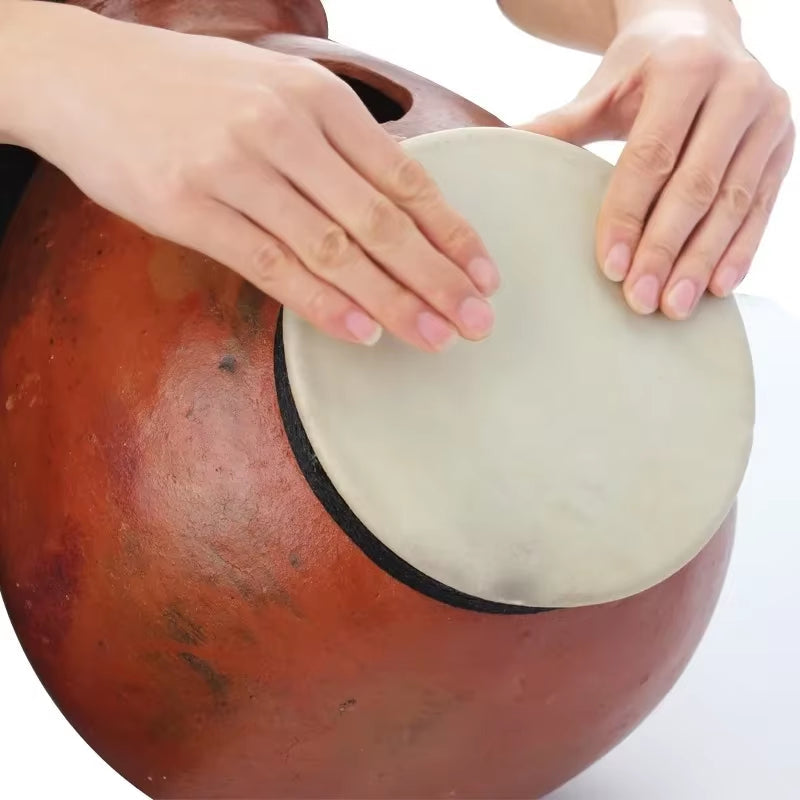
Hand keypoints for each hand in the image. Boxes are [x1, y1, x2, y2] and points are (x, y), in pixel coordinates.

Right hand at [12, 4, 498, 349]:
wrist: (84, 74)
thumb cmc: (192, 88)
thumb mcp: (275, 88)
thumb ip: (334, 143)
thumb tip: (393, 207)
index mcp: (317, 97)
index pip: (405, 177)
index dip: (451, 232)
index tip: (485, 275)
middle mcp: (284, 129)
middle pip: (380, 221)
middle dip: (437, 278)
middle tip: (478, 322)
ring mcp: (236, 168)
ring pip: (333, 249)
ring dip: (391, 301)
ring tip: (434, 338)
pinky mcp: (190, 208)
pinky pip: (270, 265)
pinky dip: (320, 304)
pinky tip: (360, 332)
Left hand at [521, 7, 794, 319]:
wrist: (703, 31)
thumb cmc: (645, 67)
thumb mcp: (602, 89)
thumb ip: (560, 125)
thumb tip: (502, 149)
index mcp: (684, 69)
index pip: (652, 156)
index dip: (629, 215)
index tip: (611, 267)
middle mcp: (737, 88)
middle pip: (696, 186)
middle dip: (665, 249)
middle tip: (640, 300)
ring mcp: (768, 118)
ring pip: (733, 203)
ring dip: (702, 261)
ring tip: (675, 305)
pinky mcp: (783, 146)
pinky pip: (763, 206)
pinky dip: (740, 249)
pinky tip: (718, 286)